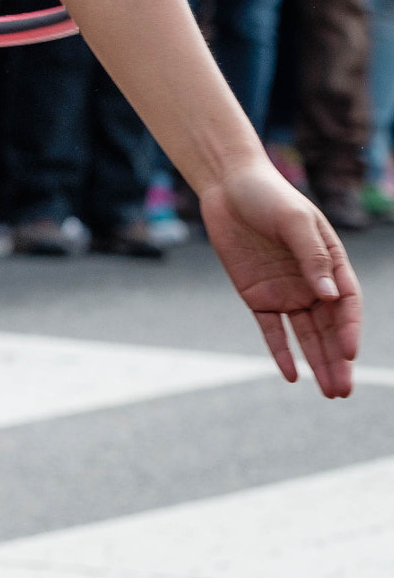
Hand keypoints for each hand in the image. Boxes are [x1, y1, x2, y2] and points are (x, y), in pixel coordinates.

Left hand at [200, 161, 360, 396]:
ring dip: (318, 362)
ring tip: (330, 392)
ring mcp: (285, 290)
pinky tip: (292, 374)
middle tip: (343, 390)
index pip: (346, 303)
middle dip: (337, 359)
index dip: (350, 329)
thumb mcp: (293, 220)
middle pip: (329, 327)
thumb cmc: (267, 195)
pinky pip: (272, 329)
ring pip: (306, 334)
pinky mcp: (258, 295)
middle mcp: (311, 282)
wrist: (227, 185)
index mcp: (330, 262)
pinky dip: (281, 351)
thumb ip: (312, 256)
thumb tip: (328, 296)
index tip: (349, 352)